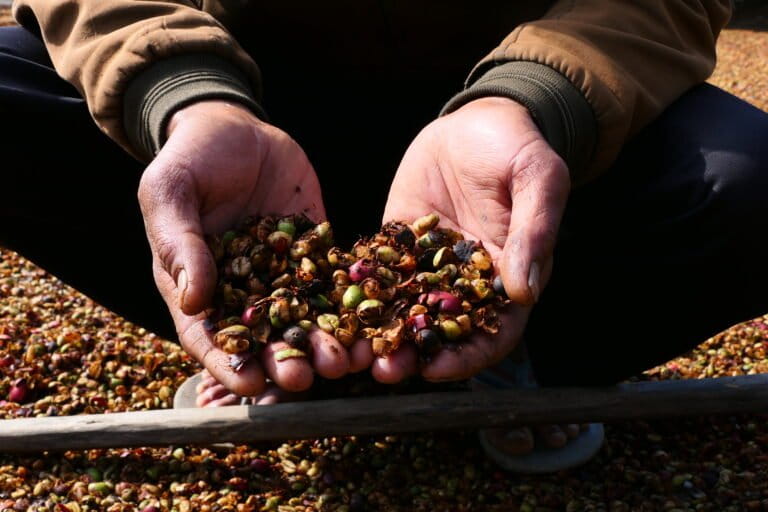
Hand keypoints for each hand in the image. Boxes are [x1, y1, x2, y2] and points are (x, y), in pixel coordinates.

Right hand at [138, 101, 348, 396]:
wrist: (235, 127)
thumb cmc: (190, 159)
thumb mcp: (171, 193)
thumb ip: (179, 243)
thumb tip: (192, 298)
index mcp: (198, 285)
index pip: (209, 337)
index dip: (228, 365)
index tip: (250, 386)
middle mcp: (244, 290)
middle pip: (265, 339)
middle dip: (286, 363)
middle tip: (308, 380)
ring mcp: (284, 273)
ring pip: (306, 318)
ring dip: (324, 343)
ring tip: (346, 360)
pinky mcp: (316, 251)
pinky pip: (336, 281)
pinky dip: (354, 303)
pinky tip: (375, 320)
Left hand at [380, 97, 569, 381]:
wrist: (478, 118)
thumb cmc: (518, 148)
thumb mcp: (537, 180)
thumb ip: (533, 232)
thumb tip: (525, 291)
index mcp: (508, 276)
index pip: (492, 332)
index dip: (467, 356)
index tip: (437, 369)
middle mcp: (465, 280)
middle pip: (441, 331)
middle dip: (414, 355)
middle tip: (384, 371)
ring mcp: (428, 263)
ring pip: (405, 308)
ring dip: (382, 333)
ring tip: (355, 352)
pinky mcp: (397, 242)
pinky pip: (378, 271)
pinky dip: (359, 291)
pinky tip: (334, 306)